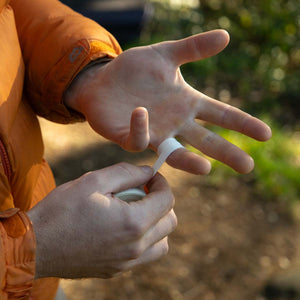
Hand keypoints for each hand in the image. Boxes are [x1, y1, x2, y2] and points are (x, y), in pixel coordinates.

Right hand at [27, 163, 175, 278]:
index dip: (162, 183)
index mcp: (132, 222)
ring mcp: (127, 262)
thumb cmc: (62, 211)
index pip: (167, 200)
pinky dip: (147, 239)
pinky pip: (146, 255)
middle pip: (170, 221)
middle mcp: (135, 247)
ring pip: (162, 241)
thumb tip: (148, 171)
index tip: (150, 177)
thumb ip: (127, 173)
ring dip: (157, 222)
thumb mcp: (93, 181)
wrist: (35, 246)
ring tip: (136, 210)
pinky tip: (126, 227)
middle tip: (142, 191)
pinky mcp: (117, 269)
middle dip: (161, 201)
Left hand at [65, 29, 271, 173]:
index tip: (265, 134)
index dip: (243, 124)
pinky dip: (141, 128)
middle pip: (205, 141)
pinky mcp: (129, 137)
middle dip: (227, 153)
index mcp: (186, 103)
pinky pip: (138, 138)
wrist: (102, 80)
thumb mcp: (165, 54)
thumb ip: (193, 48)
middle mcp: (174, 123)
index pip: (221, 114)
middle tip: (247, 167)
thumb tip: (226, 36)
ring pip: (175, 152)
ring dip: (190, 161)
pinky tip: (142, 113)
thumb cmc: (133, 70)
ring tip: (206, 169)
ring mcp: (153, 133)